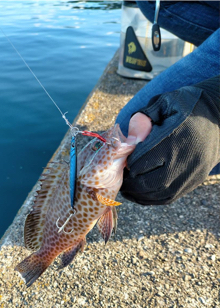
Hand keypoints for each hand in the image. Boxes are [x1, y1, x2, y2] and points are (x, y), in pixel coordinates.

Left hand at [120, 80, 219, 204]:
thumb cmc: (188, 107)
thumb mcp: (166, 102)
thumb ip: (144, 117)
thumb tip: (127, 139)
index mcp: (175, 137)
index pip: (141, 159)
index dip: (126, 161)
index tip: (120, 158)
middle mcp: (184, 159)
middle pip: (147, 180)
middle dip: (129, 181)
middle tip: (119, 176)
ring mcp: (191, 173)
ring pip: (157, 193)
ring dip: (137, 193)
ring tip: (126, 187)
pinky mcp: (194, 182)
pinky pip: (167, 198)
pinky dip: (150, 198)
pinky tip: (140, 193)